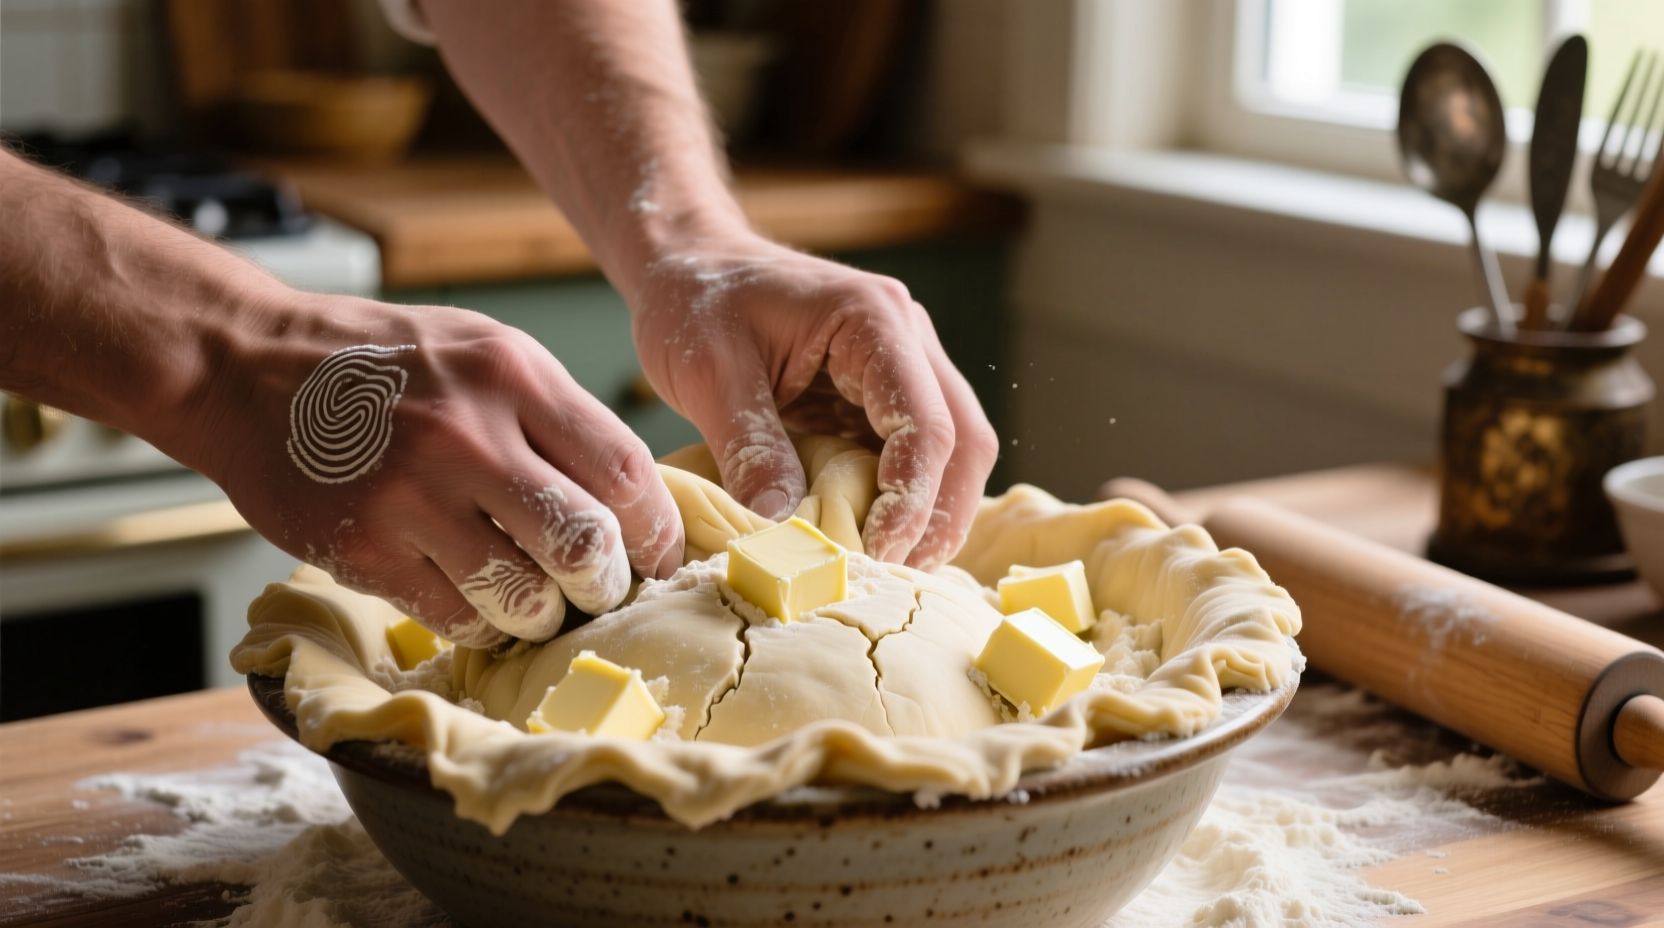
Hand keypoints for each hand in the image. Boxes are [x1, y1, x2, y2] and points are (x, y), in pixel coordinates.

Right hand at [187, 293, 683, 646]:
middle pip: (587, 545)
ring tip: (534, 599)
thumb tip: (637, 501)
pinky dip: (481, 622)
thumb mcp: (486, 351)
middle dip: (607, 584)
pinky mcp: (363, 550)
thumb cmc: (385, 363)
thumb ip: (559, 416)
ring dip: (543, 615)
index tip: (656, 556)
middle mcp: (468, 434)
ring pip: (525, 599)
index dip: (657, 532)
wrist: (245, 366)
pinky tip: (473, 596)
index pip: (626, 473)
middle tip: (598, 588)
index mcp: (513, 376)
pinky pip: (457, 618)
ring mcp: (411, 496)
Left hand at [629, 234, 996, 569]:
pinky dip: (905, 502)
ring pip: (953, 452)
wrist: (690, 263)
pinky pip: (915, 455)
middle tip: (892, 576)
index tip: (873, 554)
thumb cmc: (695, 302)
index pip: (926, 424)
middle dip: (938, 516)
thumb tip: (783, 525)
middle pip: (963, 442)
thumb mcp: (707, 372)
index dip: (911, 499)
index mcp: (874, 320)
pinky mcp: (881, 396)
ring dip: (930, 514)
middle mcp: (907, 340)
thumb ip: (748, 445)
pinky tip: (871, 540)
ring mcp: (903, 367)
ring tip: (885, 569)